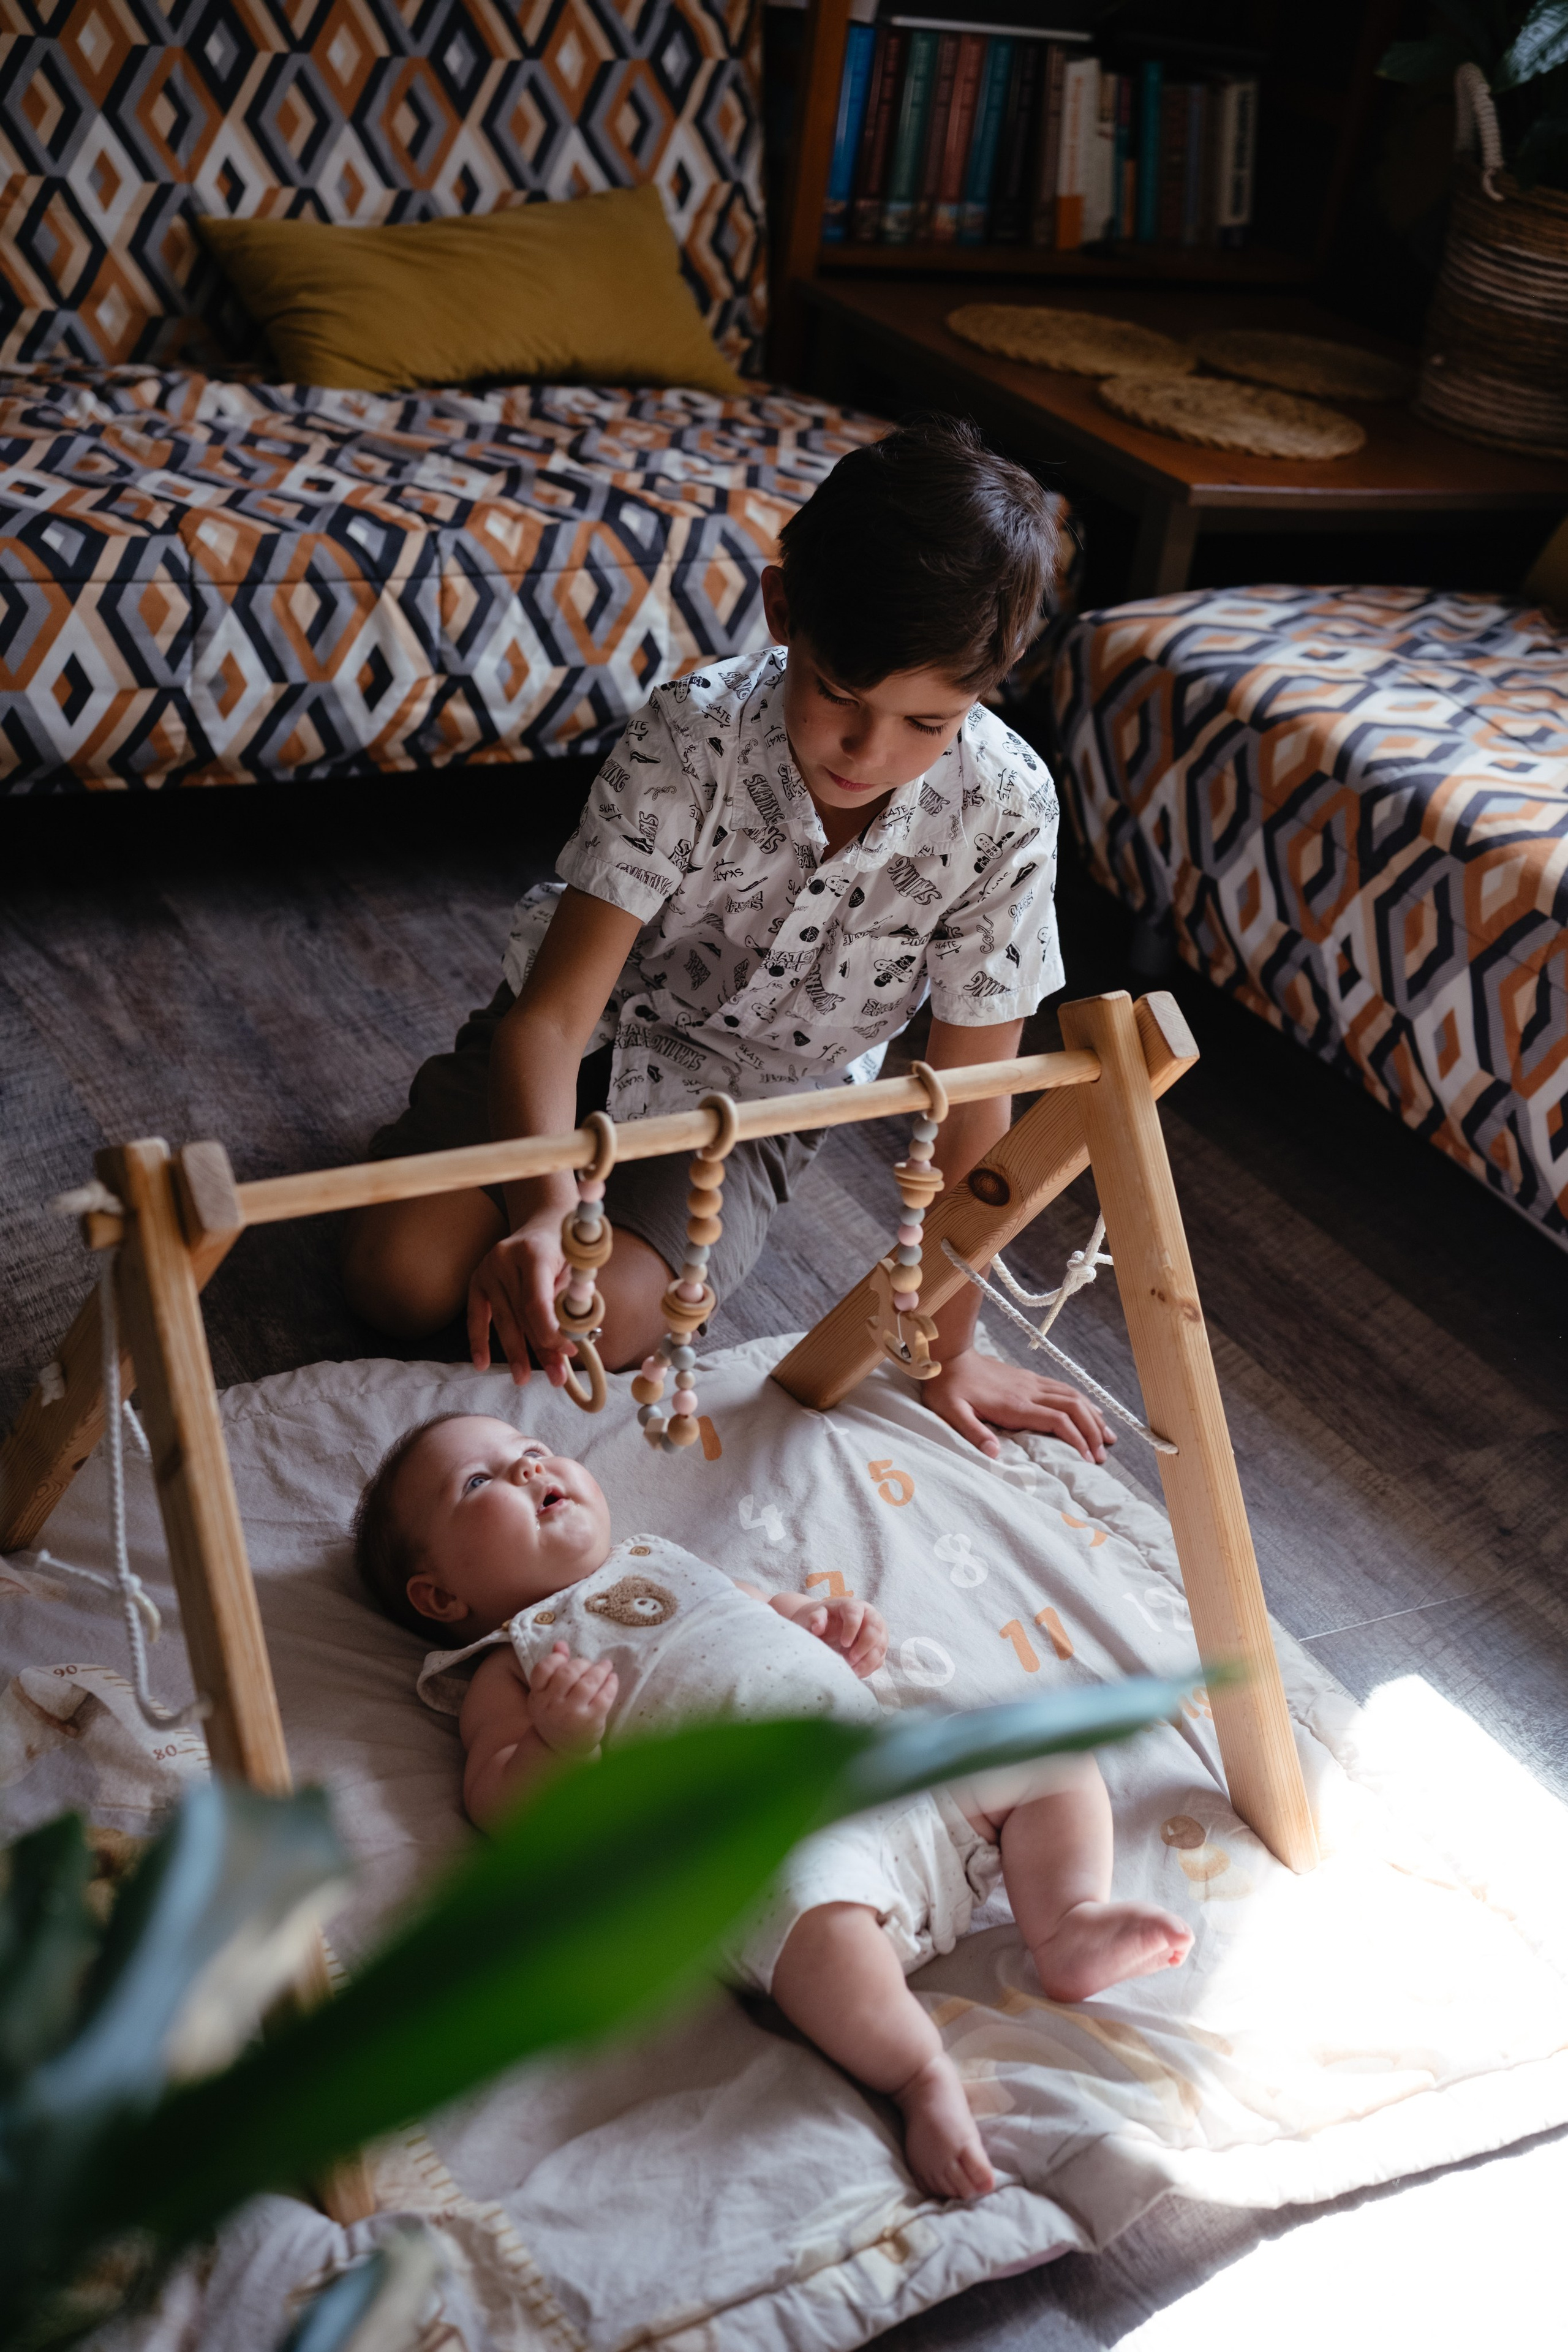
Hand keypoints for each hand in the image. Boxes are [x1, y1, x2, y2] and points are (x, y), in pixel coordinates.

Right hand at [467, 1213, 574, 1385]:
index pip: (536, 1301)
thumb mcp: (575, 1268)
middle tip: (556, 1378)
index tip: (568, 1351)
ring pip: (503, 1320)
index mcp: (533, 1252)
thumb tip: (569, 1344)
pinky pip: (476, 1316)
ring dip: (516, 1353)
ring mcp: (486, 1269)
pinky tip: (482, 1364)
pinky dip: (479, 1341)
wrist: (543, 1222)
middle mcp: (504, 1258)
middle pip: (521, 1314)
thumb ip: (570, 1301)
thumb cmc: (565, 1251)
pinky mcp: (476, 1280)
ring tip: (524, 1379)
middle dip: (540, 1349)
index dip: (551, 1331)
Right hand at [527, 1643, 617, 1755]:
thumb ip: (553, 1668)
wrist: (563, 1751)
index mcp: (538, 1696)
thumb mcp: (547, 1695)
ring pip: (587, 1682)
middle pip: (568, 1672)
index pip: (543, 1668)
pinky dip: (611, 1684)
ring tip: (606, 1666)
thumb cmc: (556, 1715)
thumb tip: (560, 1644)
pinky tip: (613, 1679)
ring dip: (600, 1670)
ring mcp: (571, 1714)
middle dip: (583, 1664)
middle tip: (591, 1665)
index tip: (567, 1659)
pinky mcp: (590, 1722)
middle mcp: (551, 1705)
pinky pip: (603, 1697)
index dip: (557, 1659)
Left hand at [773, 1591, 887, 1677]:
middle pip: (875, 1629)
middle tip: (851, 1659)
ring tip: (852, 1671)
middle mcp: (869, 1617)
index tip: (843, 1643)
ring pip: (880, 1646)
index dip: (852, 1628)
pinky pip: (878, 1659)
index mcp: (853, 1606)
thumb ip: (815, 1618)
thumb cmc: (822, 1619)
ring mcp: (877, 1633)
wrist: (827, 1625)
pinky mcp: (877, 1648)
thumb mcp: (815, 1615)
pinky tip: (856, 1673)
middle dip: (865, 1646)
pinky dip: (869, 1668)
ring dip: (868, 1661)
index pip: (856, 1614)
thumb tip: (817, 1627)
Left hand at [921, 1347, 1112, 1463]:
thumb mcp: (952, 1413)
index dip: (1077, 1439)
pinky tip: (1090, 1411)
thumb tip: (994, 1455)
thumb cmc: (948, 1387)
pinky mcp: (1029, 1378)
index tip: (1087, 1459)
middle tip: (1102, 1455)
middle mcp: (1029, 1391)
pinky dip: (1082, 1401)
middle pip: (1073, 1408)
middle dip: (1092, 1431)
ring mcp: (1031, 1382)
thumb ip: (973, 1433)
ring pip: (1073, 1396)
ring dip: (1092, 1416)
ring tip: (1107, 1437)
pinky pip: (1063, 1388)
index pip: (1057, 1420)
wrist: (949, 1355)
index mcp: (1015, 1404)